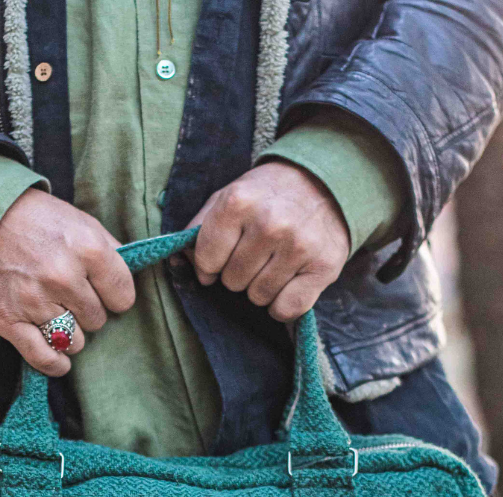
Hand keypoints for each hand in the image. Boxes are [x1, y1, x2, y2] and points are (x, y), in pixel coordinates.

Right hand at [0, 188, 135, 374]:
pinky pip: (44, 358)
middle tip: (69, 295)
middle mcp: (62, 276)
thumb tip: (131, 279)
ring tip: (56, 312)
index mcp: (87, 249)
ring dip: (70, 332)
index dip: (115, 296)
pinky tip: (60, 359)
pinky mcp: (9, 320)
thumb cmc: (38, 221)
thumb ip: (111, 252)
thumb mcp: (82, 223)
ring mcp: (34, 301)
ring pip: (75, 342)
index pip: (123, 297)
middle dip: (88, 310)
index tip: (103, 291)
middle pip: (97, 320)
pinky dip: (55, 363)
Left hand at [185, 160, 350, 321]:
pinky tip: (288, 282)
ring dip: (262, 288)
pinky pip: (286, 309)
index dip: (211, 265)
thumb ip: (199, 228)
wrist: (325, 182)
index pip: (206, 261)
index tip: (224, 256)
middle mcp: (269, 224)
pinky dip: (283, 305)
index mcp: (238, 203)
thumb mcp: (228, 196)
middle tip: (257, 253)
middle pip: (232, 282)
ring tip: (275, 262)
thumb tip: (177, 260)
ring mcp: (298, 246)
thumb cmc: (268, 195)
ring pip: (258, 297)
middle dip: (239, 273)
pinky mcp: (323, 268)